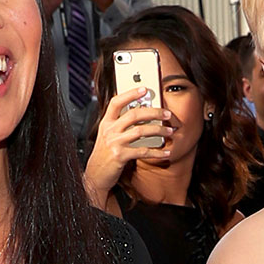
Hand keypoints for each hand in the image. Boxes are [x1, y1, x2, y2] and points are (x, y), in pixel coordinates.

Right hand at [83, 86, 170, 204]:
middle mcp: (109, 130)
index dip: (130, 93)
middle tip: (166, 113)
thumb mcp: (108, 135)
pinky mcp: (120, 156)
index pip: (116, 102)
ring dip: (158, 130)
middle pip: (134, 114)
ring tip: (168, 131)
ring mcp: (114, 142)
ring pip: (140, 131)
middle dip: (154, 112)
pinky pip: (143, 151)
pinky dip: (156, 152)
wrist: (95, 175)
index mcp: (106, 122)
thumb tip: (140, 114)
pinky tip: (165, 152)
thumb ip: (119, 124)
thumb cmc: (105, 154)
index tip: (144, 89)